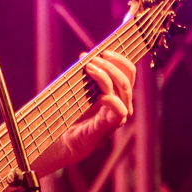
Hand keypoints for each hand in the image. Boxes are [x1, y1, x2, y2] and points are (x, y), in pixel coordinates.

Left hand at [35, 49, 135, 174]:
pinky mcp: (107, 126)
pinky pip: (118, 111)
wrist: (63, 140)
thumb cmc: (72, 115)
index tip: (104, 51)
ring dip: (106, 76)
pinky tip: (100, 95)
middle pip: (127, 79)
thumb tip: (84, 56)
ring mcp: (116, 116)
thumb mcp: (80, 91)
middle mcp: (121, 105)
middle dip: (111, 65)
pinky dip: (111, 100)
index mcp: (117, 94)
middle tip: (93, 59)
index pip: (128, 73)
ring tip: (89, 68)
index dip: (119, 60)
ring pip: (123, 91)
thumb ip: (86, 75)